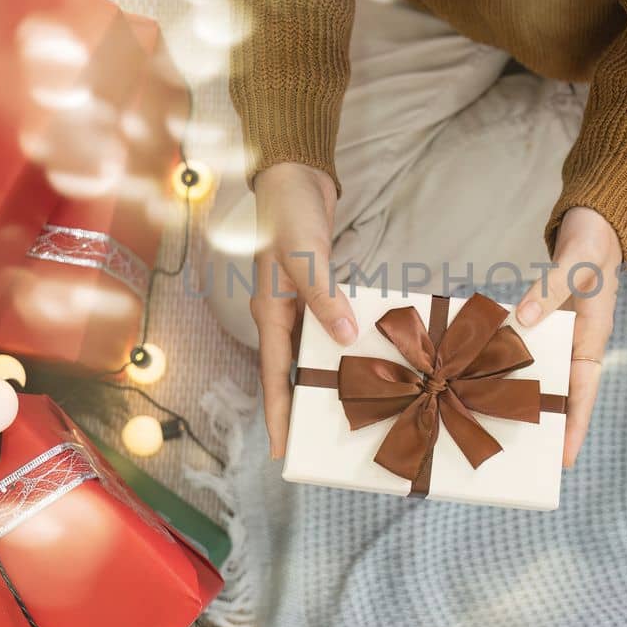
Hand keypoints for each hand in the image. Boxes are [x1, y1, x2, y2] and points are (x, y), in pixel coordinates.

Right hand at [250, 162, 357, 458]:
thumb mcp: (307, 256)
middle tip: (318, 441)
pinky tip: (357, 356)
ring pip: (308, 351)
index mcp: (269, 310)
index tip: (281, 450)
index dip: (278, 413)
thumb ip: (323, 297)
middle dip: (300, 406)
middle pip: (289, 371)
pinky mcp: (314, 288)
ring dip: (322, 376)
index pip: (274, 374)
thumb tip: (343, 337)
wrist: (293, 176)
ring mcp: (296, 301)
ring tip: (343, 409)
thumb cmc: (290, 214)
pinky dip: (338, 344)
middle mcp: (279, 312)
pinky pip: (324, 326)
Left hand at [515, 207, 621, 466]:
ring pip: (542, 373)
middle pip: (562, 391)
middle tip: (524, 455)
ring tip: (498, 424)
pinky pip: (527, 349)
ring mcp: (561, 333)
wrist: (592, 220)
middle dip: (547, 423)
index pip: (585, 390)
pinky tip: (485, 375)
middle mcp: (578, 341)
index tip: (565, 458)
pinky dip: (510, 362)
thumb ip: (550, 290)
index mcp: (593, 335)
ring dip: (524, 395)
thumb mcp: (574, 263)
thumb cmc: (591, 241)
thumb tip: (524, 320)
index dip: (576, 425)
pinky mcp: (545, 321)